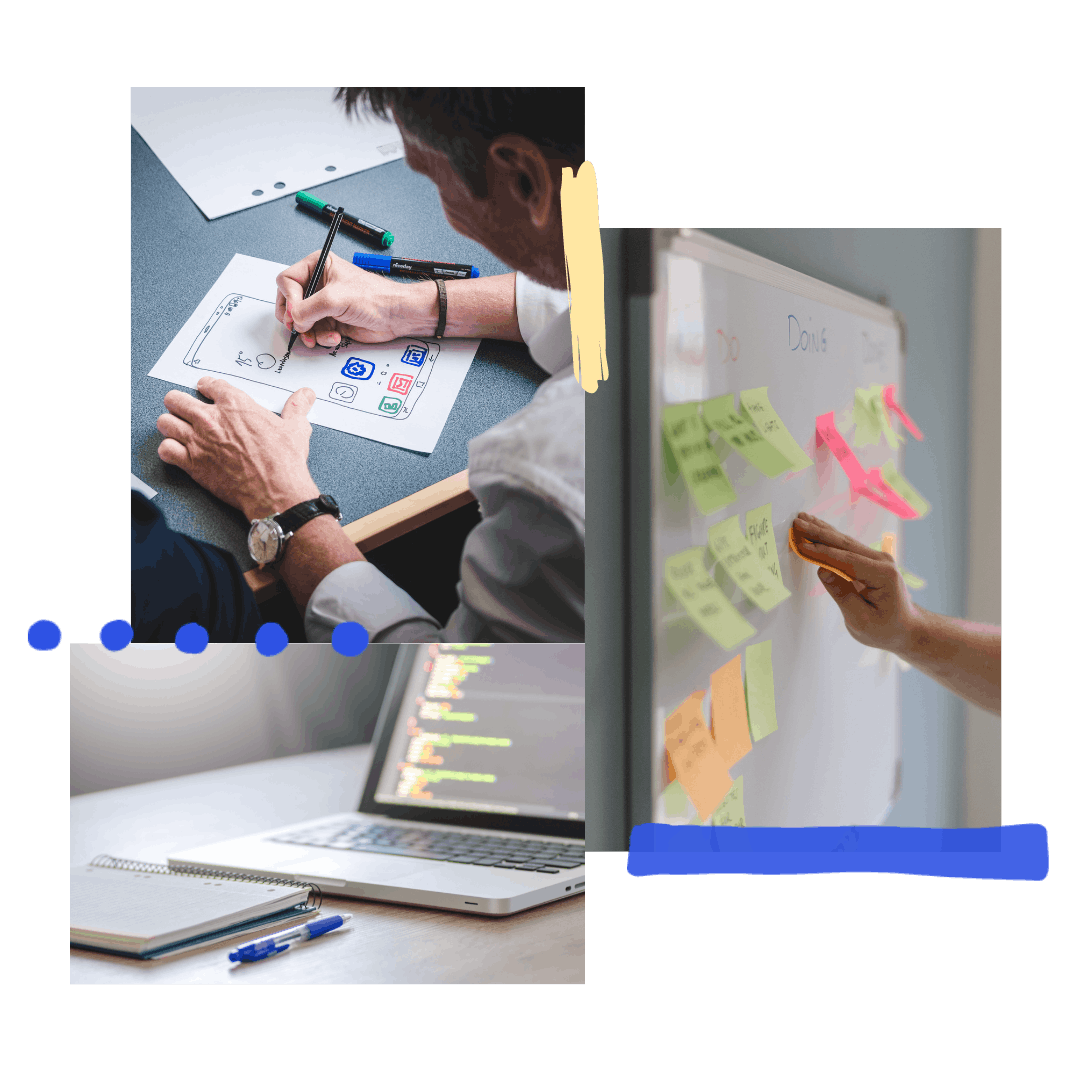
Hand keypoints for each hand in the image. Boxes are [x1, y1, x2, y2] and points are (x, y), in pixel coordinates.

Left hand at [157, 377, 320, 521]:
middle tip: (185, 409)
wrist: (275, 491)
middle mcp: (211, 419)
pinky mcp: (192, 463)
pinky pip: (165, 450)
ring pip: (165, 422)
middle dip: (179, 403)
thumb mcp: (295, 429)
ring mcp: (198, 441)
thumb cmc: (283, 461)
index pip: (209, 384)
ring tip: (177, 429)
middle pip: (176, 399)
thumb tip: (305, 395)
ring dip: (171, 425)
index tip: (206, 390)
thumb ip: (297, 407)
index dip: (206, 387)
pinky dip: (169, 450)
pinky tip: (177, 452)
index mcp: (235, 404)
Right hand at [275, 252, 436, 346]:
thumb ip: (308, 309)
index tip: (297, 312)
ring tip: (319, 335)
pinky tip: (335, 336)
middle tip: (300, 327)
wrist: (395, 316)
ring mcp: (324, 304)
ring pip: (301, 321)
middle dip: (295, 318)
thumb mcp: (335, 298)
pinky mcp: (331, 321)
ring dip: (309, 332)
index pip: (287, 280)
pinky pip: (314, 332)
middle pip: (290, 302)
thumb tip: (294, 319)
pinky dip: (322, 337)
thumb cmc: (374, 297)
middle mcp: (318, 284)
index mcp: (318, 266)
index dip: (289, 298)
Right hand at [793, 512, 922, 652]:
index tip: (800, 544)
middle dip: (819, 533)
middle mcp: (881, 561)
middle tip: (797, 522)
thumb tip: (822, 571)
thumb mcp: (861, 620)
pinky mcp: (870, 561)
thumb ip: (842, 594)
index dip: (821, 552)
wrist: (907, 628)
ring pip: (844, 542)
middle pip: (844, 544)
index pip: (845, 560)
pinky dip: (830, 538)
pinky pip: (847, 547)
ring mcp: (877, 559)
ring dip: (822, 530)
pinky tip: (818, 528)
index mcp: (882, 575)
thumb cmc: (886, 629)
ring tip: (802, 519)